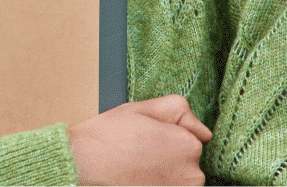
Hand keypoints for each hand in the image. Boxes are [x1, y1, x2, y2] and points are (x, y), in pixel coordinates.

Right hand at [69, 94, 211, 185]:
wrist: (84, 165)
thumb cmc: (110, 136)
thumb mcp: (142, 108)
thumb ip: (177, 109)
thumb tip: (203, 129)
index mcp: (188, 145)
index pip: (192, 136)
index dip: (168, 132)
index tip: (147, 134)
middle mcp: (193, 175)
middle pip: (187, 158)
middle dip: (169, 153)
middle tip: (140, 149)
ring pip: (180, 176)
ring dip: (164, 171)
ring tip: (137, 166)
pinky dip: (157, 183)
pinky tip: (138, 178)